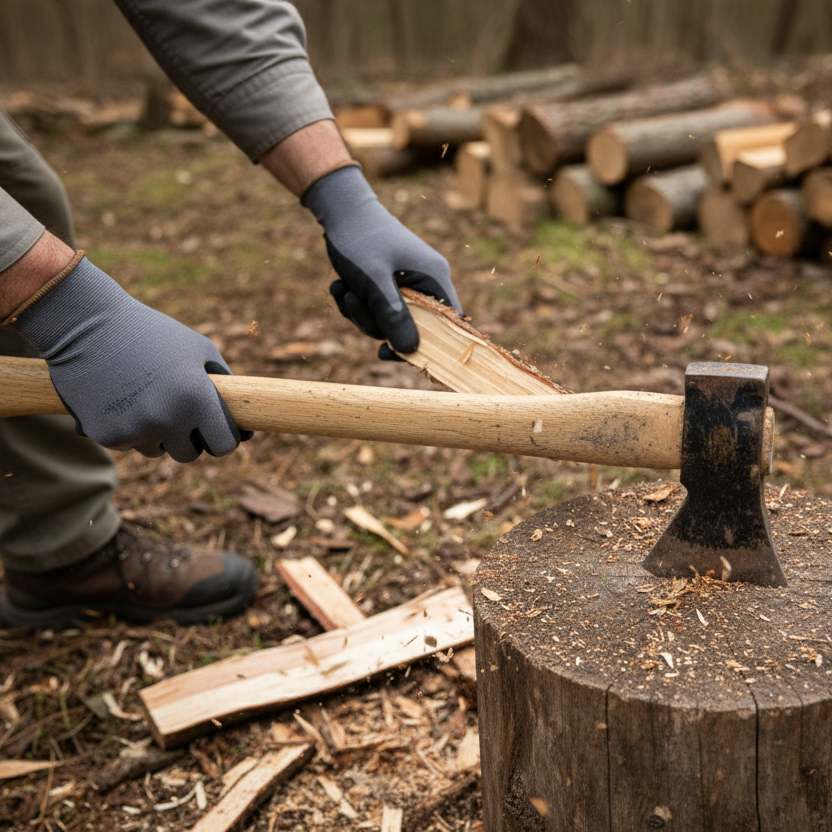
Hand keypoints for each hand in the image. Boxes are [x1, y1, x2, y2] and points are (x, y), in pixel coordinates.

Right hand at [13, 256, 250, 461]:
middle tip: (178, 411)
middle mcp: (167, 419)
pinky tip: (121, 399)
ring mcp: (134, 430)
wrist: (87, 324)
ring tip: (144, 396)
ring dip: (157, 432)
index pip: (223, 445)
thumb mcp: (199, 349)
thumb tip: (242, 417)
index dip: (223, 439)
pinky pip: (129, 443)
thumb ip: (224, 384)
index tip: (217, 431)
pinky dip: (129, 428)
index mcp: (196, 398)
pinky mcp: (106, 435)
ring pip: (157, 449)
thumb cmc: (152, 333)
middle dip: (188, 438)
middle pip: (190, 454)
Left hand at [304, 165, 460, 358]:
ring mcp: (407, 283)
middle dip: (375, 322)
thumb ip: (393, 315)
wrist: (339, 208)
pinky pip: (376, 310)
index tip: (388, 352)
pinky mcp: (389, 284)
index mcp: (434, 278)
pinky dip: (355, 304)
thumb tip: (411, 351)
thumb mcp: (374, 282)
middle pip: (410, 327)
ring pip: (388, 321)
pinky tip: (340, 286)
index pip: (446, 324)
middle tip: (352, 301)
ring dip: (360, 313)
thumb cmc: (360, 240)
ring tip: (343, 289)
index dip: (424, 345)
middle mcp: (426, 281)